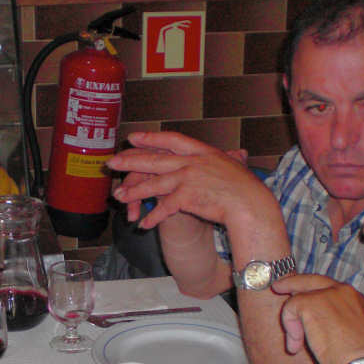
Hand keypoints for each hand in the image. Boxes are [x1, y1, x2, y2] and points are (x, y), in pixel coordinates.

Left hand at [109, 131, 270, 230]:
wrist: (251, 205)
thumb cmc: (247, 189)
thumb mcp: (236, 166)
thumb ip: (231, 159)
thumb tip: (238, 153)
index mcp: (203, 151)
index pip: (172, 139)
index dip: (151, 138)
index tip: (134, 138)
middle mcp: (192, 161)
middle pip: (154, 159)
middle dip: (130, 161)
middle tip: (112, 163)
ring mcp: (188, 178)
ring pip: (153, 184)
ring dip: (134, 192)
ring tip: (119, 197)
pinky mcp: (186, 197)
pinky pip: (163, 208)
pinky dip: (152, 217)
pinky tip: (143, 224)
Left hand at [273, 274, 363, 363]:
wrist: (361, 361)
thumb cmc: (357, 356)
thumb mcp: (350, 330)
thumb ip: (333, 318)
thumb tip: (310, 318)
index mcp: (353, 297)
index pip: (328, 286)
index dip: (311, 288)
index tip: (297, 291)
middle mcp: (342, 290)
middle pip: (312, 280)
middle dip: (293, 283)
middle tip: (277, 287)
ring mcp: (326, 294)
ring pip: (298, 300)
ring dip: (293, 323)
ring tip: (297, 344)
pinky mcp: (311, 302)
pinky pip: (290, 310)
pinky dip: (290, 328)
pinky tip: (296, 345)